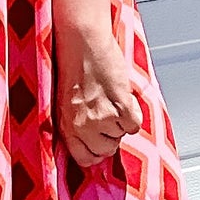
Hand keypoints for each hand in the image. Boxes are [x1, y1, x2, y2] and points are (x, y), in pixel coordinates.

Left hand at [55, 23, 142, 169]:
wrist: (82, 41)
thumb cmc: (72, 64)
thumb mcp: (64, 100)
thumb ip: (75, 124)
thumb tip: (90, 139)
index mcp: (65, 125)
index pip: (84, 159)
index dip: (95, 151)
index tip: (99, 141)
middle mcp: (82, 126)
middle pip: (106, 151)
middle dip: (110, 135)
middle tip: (107, 114)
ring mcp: (102, 117)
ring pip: (121, 136)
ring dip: (121, 121)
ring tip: (111, 99)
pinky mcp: (121, 106)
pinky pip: (134, 125)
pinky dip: (133, 113)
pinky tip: (122, 97)